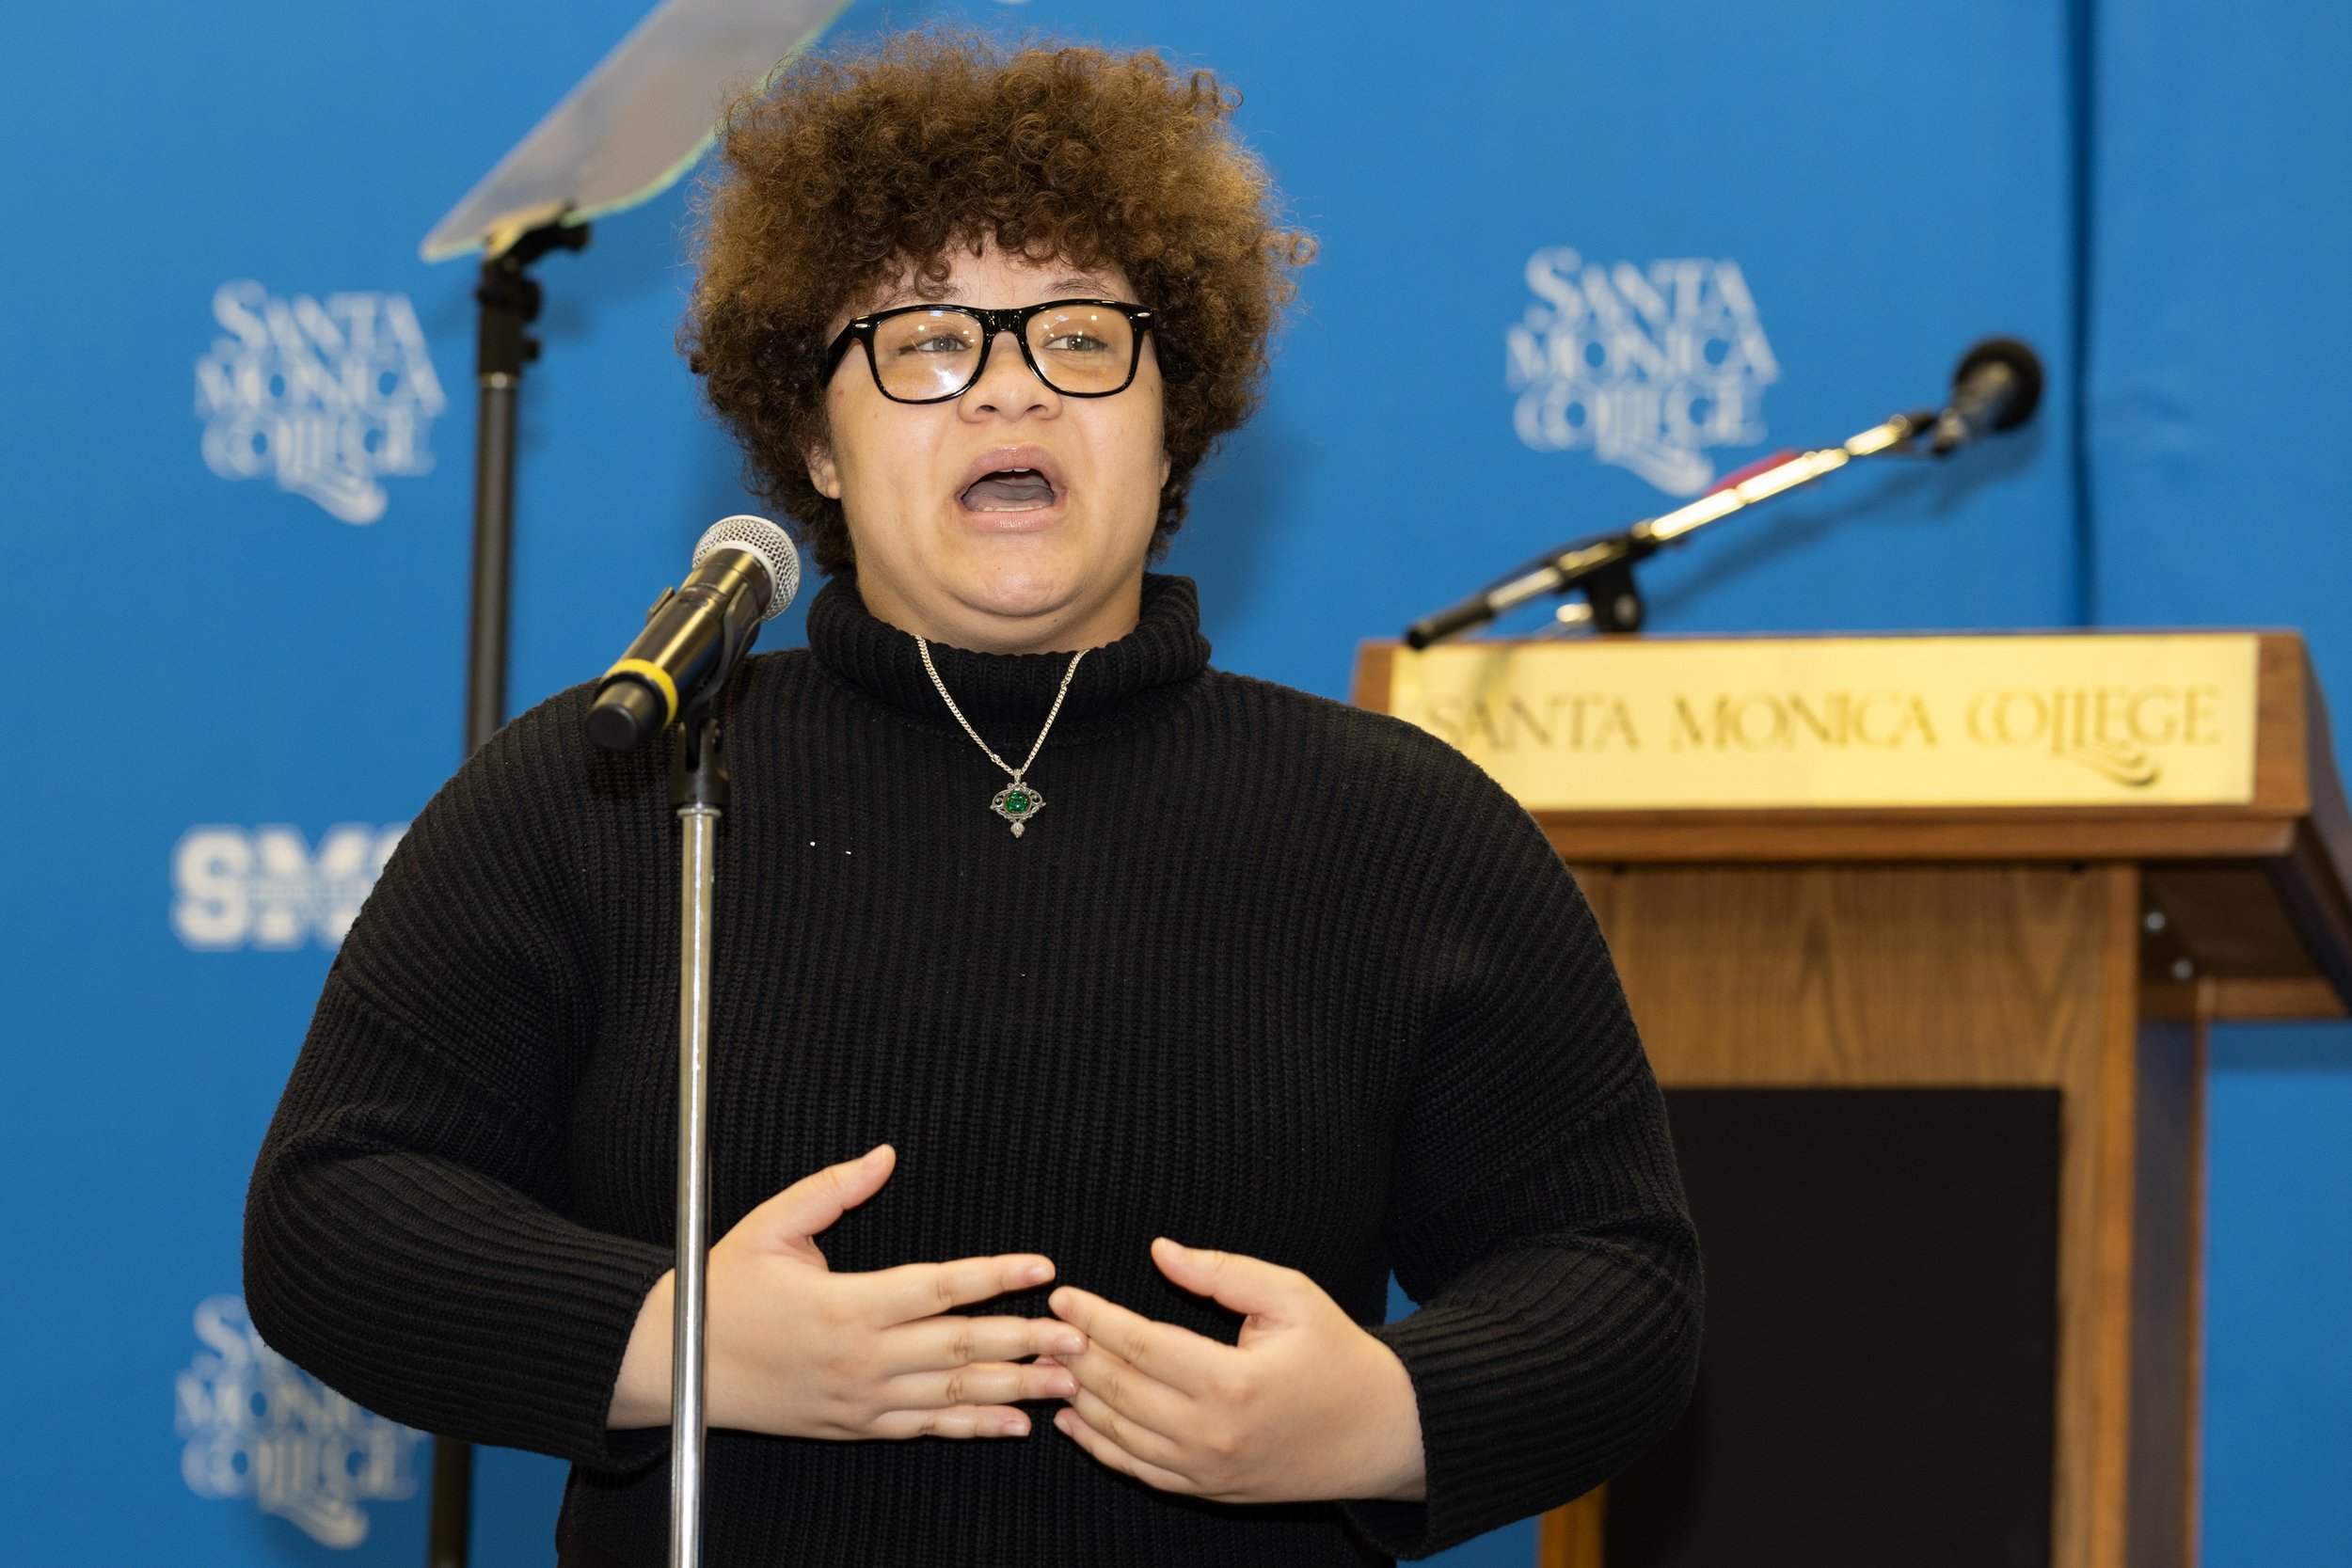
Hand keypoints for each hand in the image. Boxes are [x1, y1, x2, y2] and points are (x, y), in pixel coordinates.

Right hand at [609, 1145, 1083, 1438]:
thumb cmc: (721, 1287)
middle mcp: (861, 1357)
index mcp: (847, 1303)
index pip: (938, 1288)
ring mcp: (860, 1398)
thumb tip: (885, 1156)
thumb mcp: (771, 1225)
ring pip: (952, 1396)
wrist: (672, 1366)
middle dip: (1026, 1340)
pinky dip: (973, 1427)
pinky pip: (925, 1430)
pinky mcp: (854, 1426)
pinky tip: (1016, 1423)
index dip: (995, 1276)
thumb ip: (833, 1188)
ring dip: (1016, 1387)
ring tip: (1068, 1382)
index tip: (1043, 1266)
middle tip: (1080, 1335)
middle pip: (960, 1348)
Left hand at [1044, 1238, 1425, 1502]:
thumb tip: (1161, 1251)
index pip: (1141, 1344)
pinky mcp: (1207, 1490)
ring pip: (1118, 1434)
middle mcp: (1212, 1433)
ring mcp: (1206, 1470)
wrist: (1381, 1432)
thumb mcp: (1292, 1296)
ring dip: (1077, 1397)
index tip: (1064, 1294)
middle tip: (1042, 1325)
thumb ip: (1222, 1272)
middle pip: (1118, 1390)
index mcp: (1233, 1381)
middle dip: (1074, 1354)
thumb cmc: (1337, 1354)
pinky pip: (1136, 1469)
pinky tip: (1071, 1418)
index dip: (1095, 1317)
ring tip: (1047, 1362)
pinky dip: (1097, 1444)